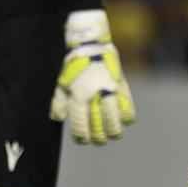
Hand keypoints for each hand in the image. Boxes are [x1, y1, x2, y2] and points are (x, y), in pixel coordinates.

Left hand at [50, 10, 135, 144]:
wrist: (91, 46)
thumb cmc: (74, 66)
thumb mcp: (61, 83)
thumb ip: (59, 103)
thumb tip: (60, 119)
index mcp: (78, 95)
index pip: (81, 124)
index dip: (81, 137)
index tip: (83, 140)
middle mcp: (95, 95)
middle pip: (99, 127)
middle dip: (98, 138)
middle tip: (98, 139)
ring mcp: (110, 90)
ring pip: (115, 120)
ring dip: (114, 131)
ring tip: (113, 134)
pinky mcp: (122, 86)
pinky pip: (128, 107)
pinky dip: (127, 117)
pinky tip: (123, 119)